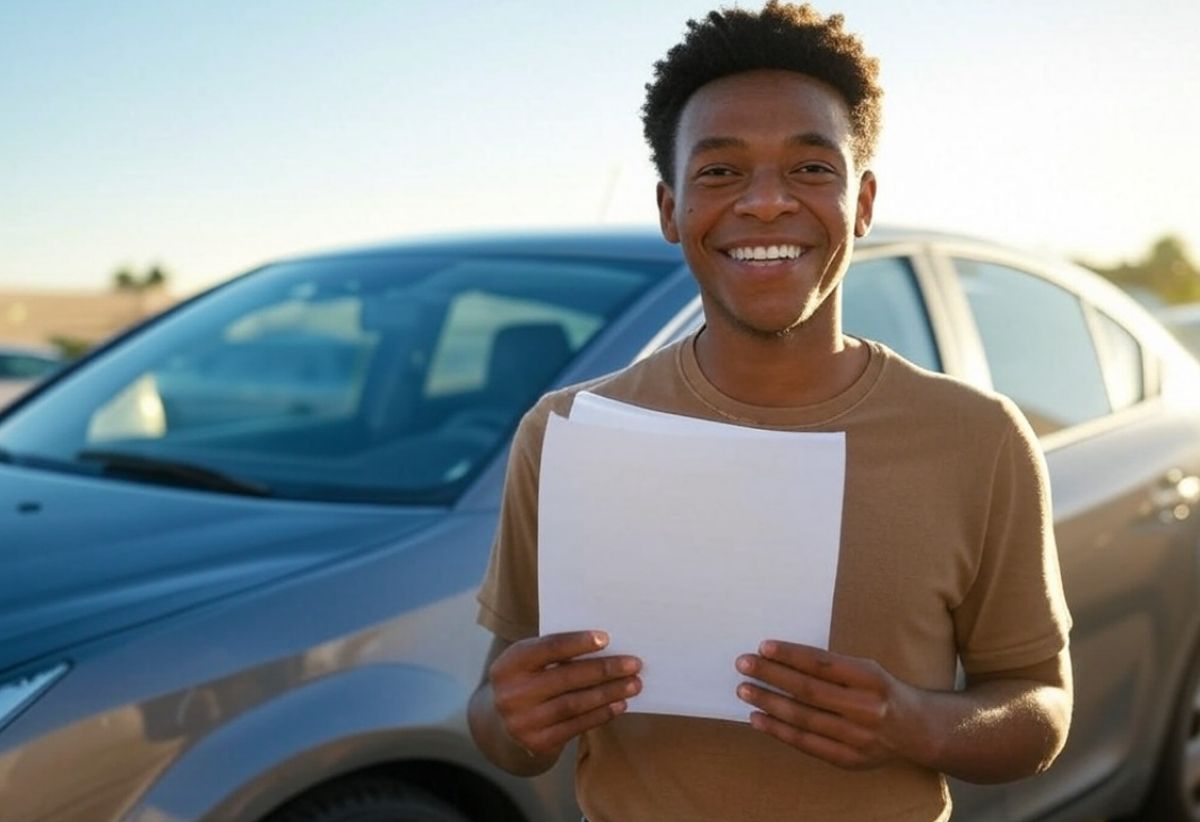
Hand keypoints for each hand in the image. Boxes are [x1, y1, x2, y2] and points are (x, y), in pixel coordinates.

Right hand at [489, 630, 641, 757]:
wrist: (504, 722)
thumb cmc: (528, 680)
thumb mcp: (529, 662)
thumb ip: (555, 652)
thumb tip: (605, 644)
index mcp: (508, 665)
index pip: (548, 648)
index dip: (577, 642)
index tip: (606, 638)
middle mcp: (511, 694)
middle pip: (566, 677)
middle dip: (604, 670)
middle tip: (633, 664)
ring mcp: (522, 722)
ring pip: (574, 704)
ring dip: (608, 693)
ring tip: (633, 685)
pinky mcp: (537, 743)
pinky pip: (576, 726)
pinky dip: (601, 715)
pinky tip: (619, 705)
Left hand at [735, 640, 922, 769]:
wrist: (915, 730)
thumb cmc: (881, 691)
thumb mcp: (867, 669)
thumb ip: (832, 667)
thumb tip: (782, 658)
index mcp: (871, 678)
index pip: (823, 664)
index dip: (791, 655)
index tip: (764, 647)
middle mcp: (866, 708)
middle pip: (809, 690)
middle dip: (771, 675)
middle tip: (744, 664)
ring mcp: (857, 737)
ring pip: (803, 718)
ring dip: (769, 702)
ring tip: (744, 689)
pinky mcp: (849, 760)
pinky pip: (806, 743)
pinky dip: (779, 731)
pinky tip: (758, 718)